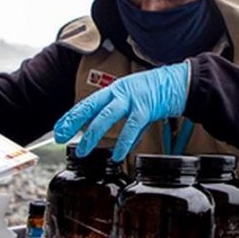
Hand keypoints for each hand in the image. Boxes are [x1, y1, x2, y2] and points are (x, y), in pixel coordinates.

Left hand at [54, 61, 189, 161]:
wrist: (180, 82)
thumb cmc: (158, 92)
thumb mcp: (136, 105)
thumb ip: (126, 123)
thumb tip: (119, 145)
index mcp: (114, 90)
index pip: (87, 104)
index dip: (70, 117)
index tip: (58, 130)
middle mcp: (119, 92)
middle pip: (90, 107)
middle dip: (73, 123)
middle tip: (60, 138)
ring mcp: (132, 99)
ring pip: (107, 116)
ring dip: (93, 134)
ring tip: (83, 150)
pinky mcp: (147, 107)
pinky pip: (132, 126)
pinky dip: (124, 142)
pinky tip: (117, 155)